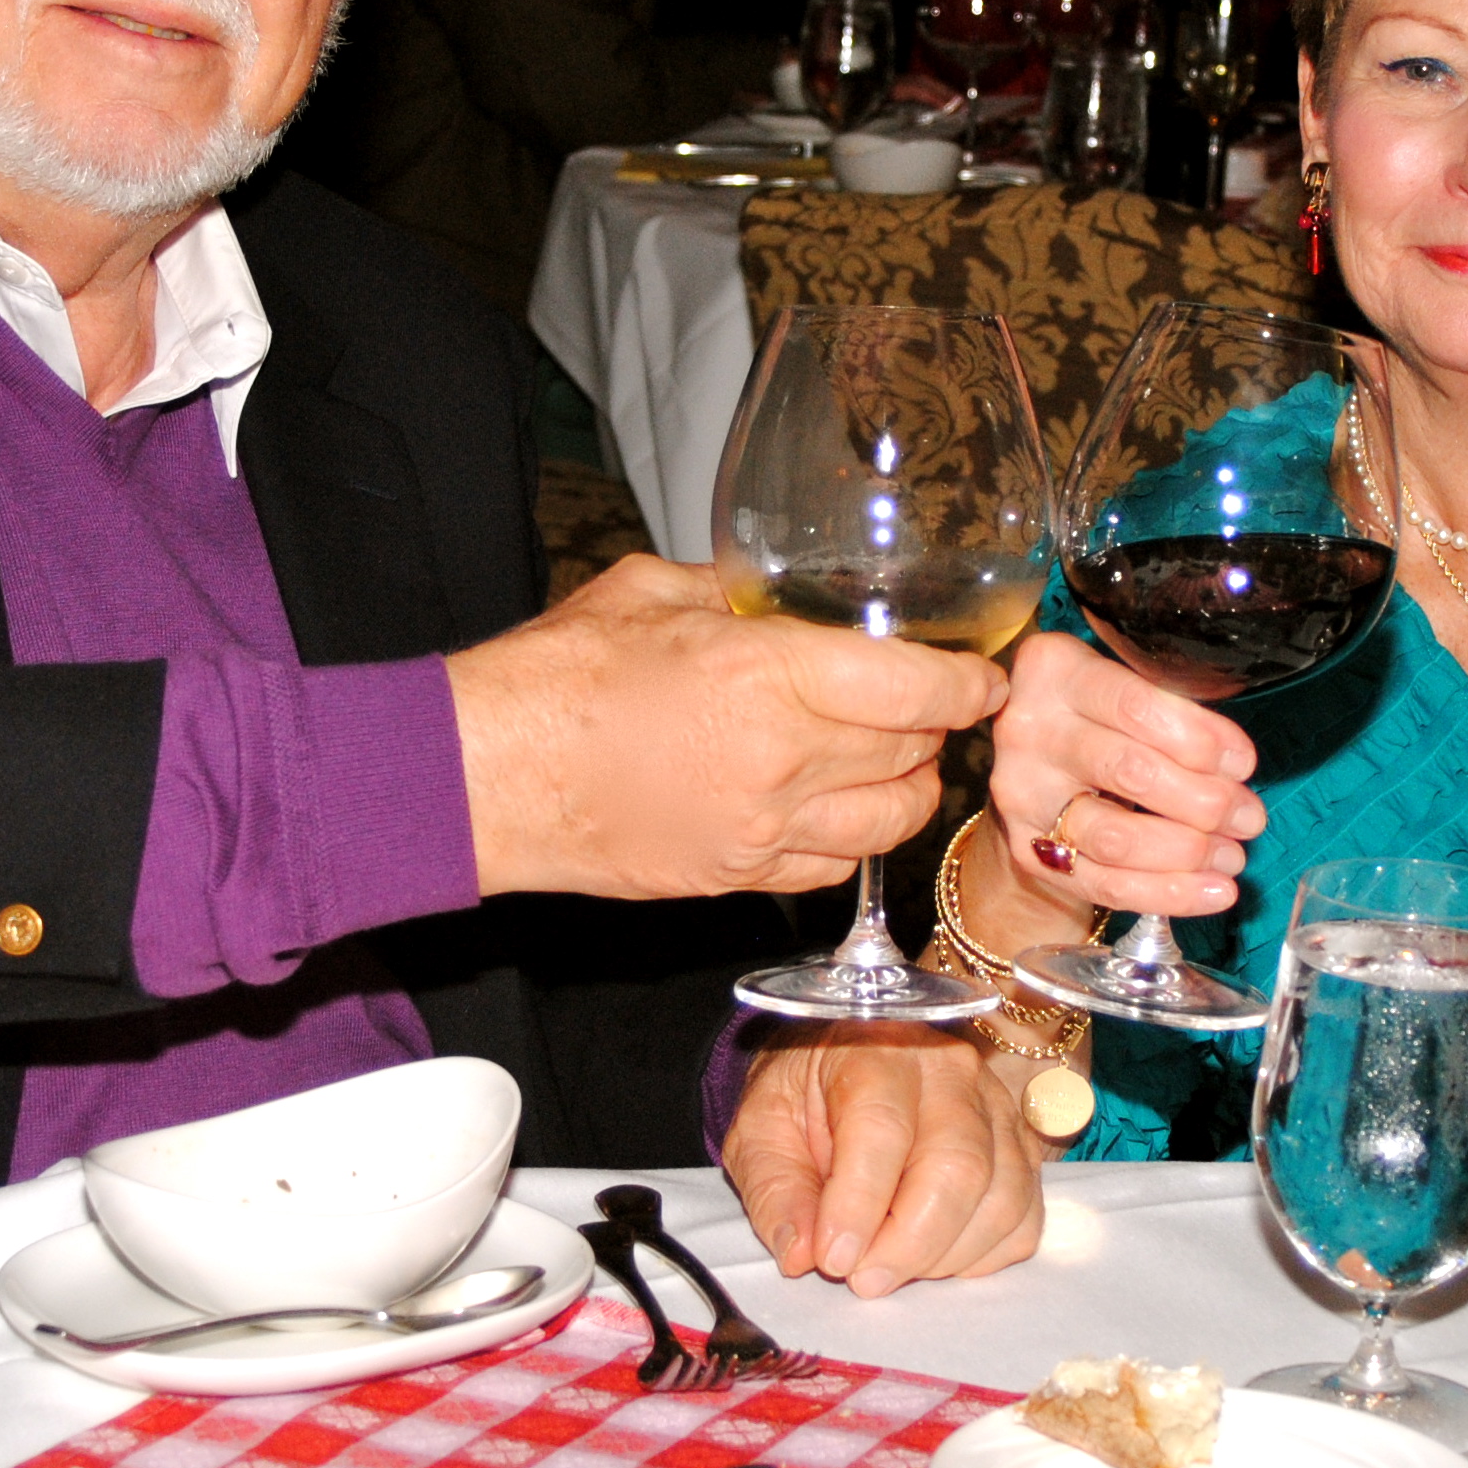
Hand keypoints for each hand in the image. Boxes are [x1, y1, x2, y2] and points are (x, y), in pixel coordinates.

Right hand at [448, 555, 1006, 898]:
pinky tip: (834, 802)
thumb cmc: (555, 678)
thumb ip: (739, 592)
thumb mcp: (654, 592)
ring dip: (907, 785)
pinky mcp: (735, 877)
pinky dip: (851, 836)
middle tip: (934, 701)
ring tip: (897, 754)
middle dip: (938, 725)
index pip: (918, 688)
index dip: (968, 681)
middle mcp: (780, 761)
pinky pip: (832, 866)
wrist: (485, 776)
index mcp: (768, 676)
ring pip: (890, 821)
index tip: (983, 672)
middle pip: (914, 752)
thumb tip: (789, 590)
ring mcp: (762, 830)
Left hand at [721, 1022, 1044, 1294]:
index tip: (832, 1259)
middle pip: (958, 1167)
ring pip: (1001, 1197)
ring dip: (945, 1256)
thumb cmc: (805, 1099)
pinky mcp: (1022, 1146)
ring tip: (890, 1267)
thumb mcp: (762, 1132)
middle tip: (862, 1280)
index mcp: (875, 1050)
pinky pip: (1024, 1217)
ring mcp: (997, 1107)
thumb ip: (774, 1190)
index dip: (859, 1205)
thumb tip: (800, 1254)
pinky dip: (982, 1256)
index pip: (882, 1129)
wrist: (847, 1064)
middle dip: (909, 1244)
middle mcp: (950, 1071)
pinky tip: (934, 1257)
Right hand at [961, 631, 1266, 946]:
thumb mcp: (1125, 686)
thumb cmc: (1099, 716)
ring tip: (1232, 854)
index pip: (1135, 705)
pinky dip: (1168, 893)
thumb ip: (1173, 709)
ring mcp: (1022, 796)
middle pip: (1128, 771)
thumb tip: (1235, 765)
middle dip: (1205, 801)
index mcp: (1055, 671)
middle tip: (1248, 817)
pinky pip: (1105, 884)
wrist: (1033, 764)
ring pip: (1114, 837)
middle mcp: (1029, 731)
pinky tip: (1214, 891)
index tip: (1243, 764)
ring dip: (1189, 851)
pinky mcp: (1028, 850)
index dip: (1200, 739)